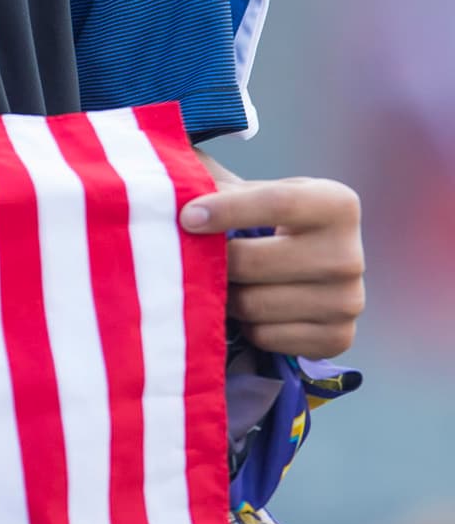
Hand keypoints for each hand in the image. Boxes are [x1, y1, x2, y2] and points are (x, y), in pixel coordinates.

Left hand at [181, 155, 363, 359]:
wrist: (311, 262)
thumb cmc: (270, 218)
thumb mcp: (255, 190)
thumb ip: (218, 184)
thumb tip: (173, 189)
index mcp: (336, 204)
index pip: (275, 204)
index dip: (226, 210)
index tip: (187, 217)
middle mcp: (350, 255)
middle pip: (254, 262)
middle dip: (216, 261)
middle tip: (199, 257)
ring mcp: (348, 302)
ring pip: (253, 305)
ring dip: (226, 296)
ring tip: (224, 281)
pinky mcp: (338, 339)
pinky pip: (265, 337)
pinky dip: (246, 325)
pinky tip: (251, 305)